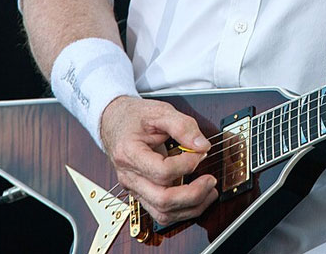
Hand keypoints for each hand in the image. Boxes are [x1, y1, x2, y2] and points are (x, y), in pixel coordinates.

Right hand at [100, 96, 217, 225]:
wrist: (115, 122)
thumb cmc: (135, 117)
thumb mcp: (160, 111)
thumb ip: (183, 126)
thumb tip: (202, 146)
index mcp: (130, 154)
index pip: (161, 171)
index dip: (186, 164)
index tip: (200, 152)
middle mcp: (129, 177)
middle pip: (162, 200)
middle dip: (192, 194)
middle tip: (210, 180)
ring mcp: (134, 188)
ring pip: (162, 213)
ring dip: (190, 207)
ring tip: (209, 192)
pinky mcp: (141, 193)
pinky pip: (161, 211)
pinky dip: (182, 209)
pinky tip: (197, 197)